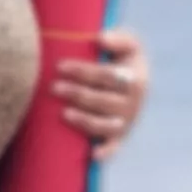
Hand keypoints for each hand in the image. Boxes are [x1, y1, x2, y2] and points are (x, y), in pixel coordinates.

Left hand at [53, 30, 147, 158]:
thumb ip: (119, 37)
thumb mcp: (130, 43)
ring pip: (105, 125)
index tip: (60, 66)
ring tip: (63, 114)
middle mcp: (133, 103)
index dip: (82, 71)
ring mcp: (126, 121)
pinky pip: (114, 146)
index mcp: (134, 78)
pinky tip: (92, 154)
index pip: (106, 75)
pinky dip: (106, 152)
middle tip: (54, 87)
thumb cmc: (124, 58)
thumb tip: (101, 39)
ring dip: (84, 121)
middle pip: (103, 100)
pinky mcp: (120, 135)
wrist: (138, 81)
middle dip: (77, 94)